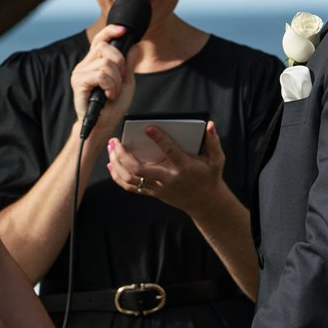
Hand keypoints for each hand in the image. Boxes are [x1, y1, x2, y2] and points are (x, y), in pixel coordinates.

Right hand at [69, 23, 137, 144]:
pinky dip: (111, 85)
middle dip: (120, 62)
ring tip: (114, 92)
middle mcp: (86, 64)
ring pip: (105, 63)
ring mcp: (80, 72)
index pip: (100, 39)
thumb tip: (135, 46)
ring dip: (116, 80)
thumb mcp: (127, 82)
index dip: (111, 31)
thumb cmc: (112, 107)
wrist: (103, 125)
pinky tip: (109, 95)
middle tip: (121, 79)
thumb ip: (129, 64)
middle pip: (105, 47)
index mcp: (96, 62)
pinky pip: (101, 74)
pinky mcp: (78, 82)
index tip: (123, 30)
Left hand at [107, 122, 226, 214]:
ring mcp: (158, 187)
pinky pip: (131, 187)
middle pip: (139, 169)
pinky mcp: (153, 193)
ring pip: (131, 179)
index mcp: (184, 166)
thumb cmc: (209, 177)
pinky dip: (118, 177)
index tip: (147, 127)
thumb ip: (213, 141)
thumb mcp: (217, 159)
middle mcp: (168, 178)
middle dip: (123, 155)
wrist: (205, 202)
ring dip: (117, 164)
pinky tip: (111, 165)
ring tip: (111, 149)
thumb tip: (209, 124)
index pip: (170, 151)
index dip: (159, 139)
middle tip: (115, 141)